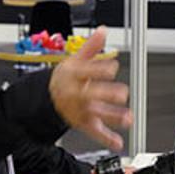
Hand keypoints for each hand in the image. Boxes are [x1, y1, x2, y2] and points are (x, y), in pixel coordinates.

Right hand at [49, 27, 131, 150]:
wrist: (47, 97)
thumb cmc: (65, 77)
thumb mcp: (75, 59)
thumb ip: (91, 47)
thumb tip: (103, 30)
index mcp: (75, 75)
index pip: (88, 71)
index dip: (100, 69)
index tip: (113, 67)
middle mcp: (78, 93)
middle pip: (92, 94)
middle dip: (107, 94)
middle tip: (122, 93)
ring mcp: (81, 109)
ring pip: (97, 113)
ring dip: (112, 116)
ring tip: (128, 118)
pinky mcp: (84, 122)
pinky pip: (95, 132)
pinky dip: (106, 138)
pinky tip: (118, 142)